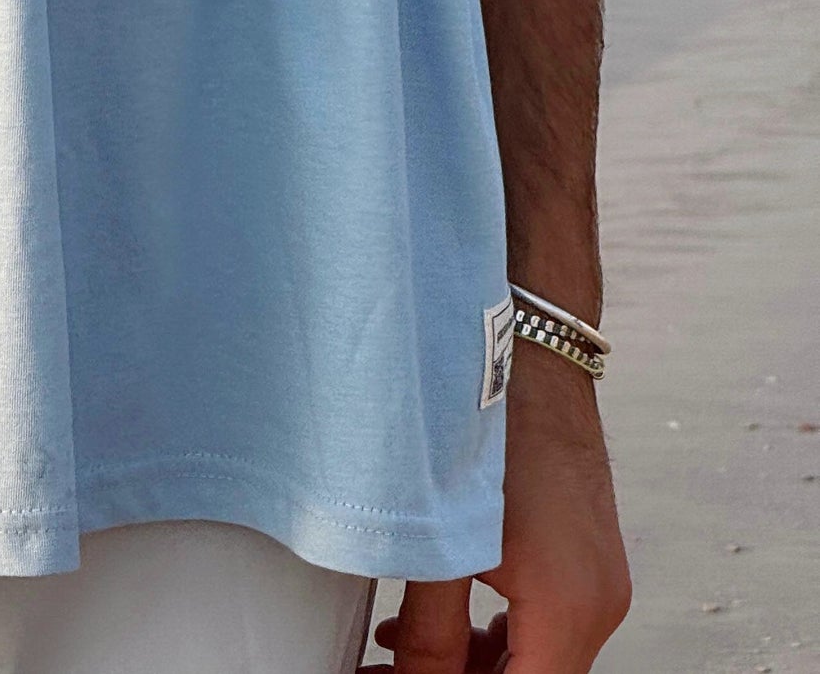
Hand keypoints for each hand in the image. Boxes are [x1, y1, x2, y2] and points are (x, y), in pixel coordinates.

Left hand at [376, 351, 629, 671]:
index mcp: (571, 609)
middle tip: (389, 672)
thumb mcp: (444, 541)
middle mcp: (600, 602)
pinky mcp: (583, 554)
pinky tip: (434, 621)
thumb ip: (431, 633)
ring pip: (534, 655)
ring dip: (471, 664)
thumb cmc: (494, 422)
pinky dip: (491, 633)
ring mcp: (597, 577)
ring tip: (399, 649)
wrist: (531, 348)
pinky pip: (541, 619)